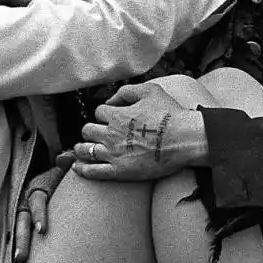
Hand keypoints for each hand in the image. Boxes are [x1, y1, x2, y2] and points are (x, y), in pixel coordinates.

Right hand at [12, 152, 71, 262]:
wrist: (58, 176)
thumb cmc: (66, 173)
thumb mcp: (67, 164)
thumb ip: (69, 160)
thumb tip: (64, 158)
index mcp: (39, 185)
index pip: (37, 200)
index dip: (39, 214)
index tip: (42, 231)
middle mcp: (27, 198)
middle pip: (22, 218)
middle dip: (22, 238)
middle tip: (22, 257)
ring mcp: (24, 209)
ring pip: (17, 227)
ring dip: (18, 244)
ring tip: (18, 262)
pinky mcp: (25, 218)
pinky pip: (18, 231)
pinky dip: (17, 244)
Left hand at [73, 82, 208, 181]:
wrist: (184, 139)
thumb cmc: (171, 115)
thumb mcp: (150, 91)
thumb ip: (127, 91)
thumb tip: (111, 98)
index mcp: (116, 115)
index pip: (99, 112)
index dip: (104, 114)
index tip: (110, 118)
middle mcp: (110, 134)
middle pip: (88, 130)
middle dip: (91, 131)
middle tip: (95, 134)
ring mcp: (113, 154)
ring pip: (85, 150)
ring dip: (81, 149)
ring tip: (81, 150)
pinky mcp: (119, 171)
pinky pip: (93, 171)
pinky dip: (82, 169)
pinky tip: (77, 168)